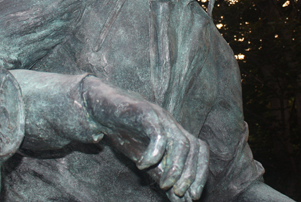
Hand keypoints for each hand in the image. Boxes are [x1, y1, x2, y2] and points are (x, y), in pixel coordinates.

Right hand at [82, 77, 208, 199]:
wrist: (100, 108)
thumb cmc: (124, 133)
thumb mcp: (146, 160)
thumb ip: (162, 177)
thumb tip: (181, 201)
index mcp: (174, 131)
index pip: (200, 149)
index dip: (201, 173)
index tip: (193, 196)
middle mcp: (170, 122)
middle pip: (192, 147)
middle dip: (188, 174)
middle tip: (176, 191)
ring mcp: (159, 116)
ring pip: (179, 142)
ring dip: (174, 168)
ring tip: (163, 183)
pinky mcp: (144, 112)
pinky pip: (158, 133)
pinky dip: (154, 154)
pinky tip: (142, 165)